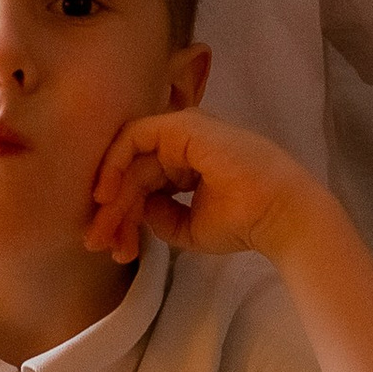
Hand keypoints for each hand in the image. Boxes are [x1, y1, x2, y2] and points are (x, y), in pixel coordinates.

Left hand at [84, 111, 324, 269]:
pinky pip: (135, 137)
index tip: (112, 246)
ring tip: (102, 233)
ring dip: (113, 197)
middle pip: (133, 172)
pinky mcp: (182, 125)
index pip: (144, 183)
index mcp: (188, 161)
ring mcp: (183, 129)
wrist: (277, 216)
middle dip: (112, 210)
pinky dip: (116, 163)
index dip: (124, 214)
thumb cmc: (242, 222)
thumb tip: (134, 209)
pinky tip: (107, 195)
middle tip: (96, 243)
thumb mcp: (187, 226)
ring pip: (130, 160)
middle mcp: (183, 141)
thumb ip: (158, 215)